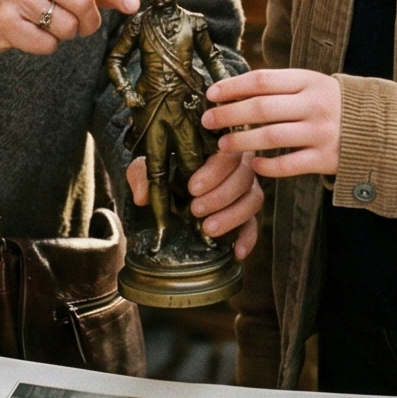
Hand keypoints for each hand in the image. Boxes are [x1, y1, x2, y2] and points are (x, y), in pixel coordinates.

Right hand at [0, 0, 139, 58]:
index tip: (132, 4)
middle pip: (84, 2)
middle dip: (88, 22)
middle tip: (79, 26)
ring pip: (67, 27)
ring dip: (63, 34)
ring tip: (42, 25)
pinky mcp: (4, 23)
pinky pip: (47, 45)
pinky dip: (45, 46)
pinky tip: (27, 34)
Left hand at [126, 154, 261, 258]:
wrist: (165, 189)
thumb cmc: (161, 170)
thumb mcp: (146, 167)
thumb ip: (141, 174)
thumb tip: (142, 196)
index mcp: (216, 146)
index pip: (228, 153)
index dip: (215, 171)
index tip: (192, 188)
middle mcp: (238, 165)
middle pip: (245, 176)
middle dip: (221, 196)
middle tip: (196, 210)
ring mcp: (245, 189)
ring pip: (253, 200)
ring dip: (233, 216)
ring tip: (208, 229)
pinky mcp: (247, 213)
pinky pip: (255, 225)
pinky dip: (248, 238)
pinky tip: (237, 251)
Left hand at [202, 69, 341, 179]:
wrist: (380, 128)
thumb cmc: (334, 104)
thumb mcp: (313, 85)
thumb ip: (281, 87)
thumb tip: (234, 89)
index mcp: (309, 81)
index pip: (263, 80)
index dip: (233, 86)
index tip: (211, 94)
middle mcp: (314, 104)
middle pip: (262, 107)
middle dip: (229, 114)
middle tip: (208, 120)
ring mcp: (321, 132)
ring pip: (271, 136)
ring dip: (242, 141)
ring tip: (223, 146)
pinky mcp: (326, 158)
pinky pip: (289, 165)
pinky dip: (268, 167)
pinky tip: (255, 165)